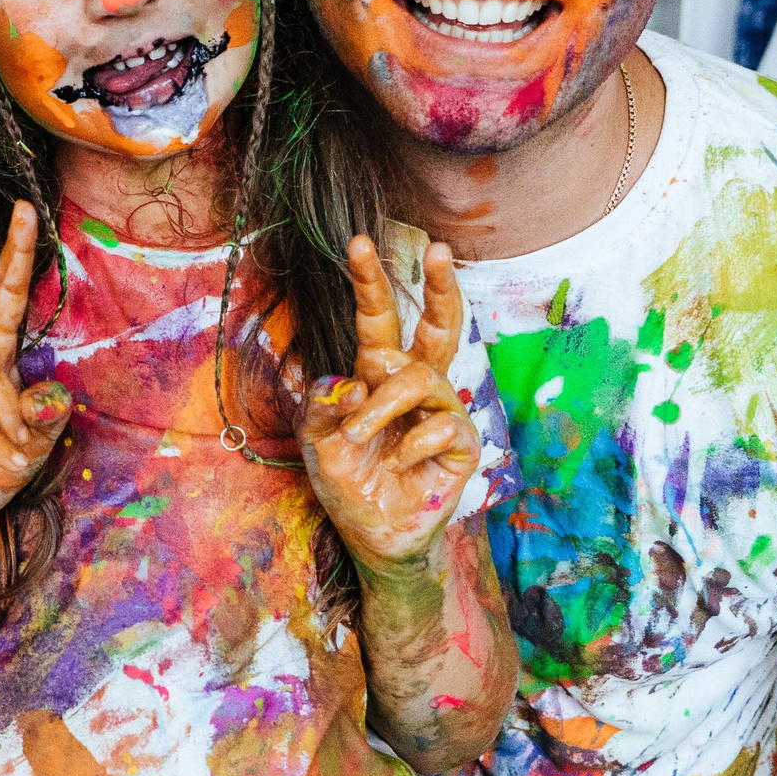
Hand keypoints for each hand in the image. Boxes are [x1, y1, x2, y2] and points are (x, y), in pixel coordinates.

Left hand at [299, 235, 479, 568]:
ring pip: (423, 378)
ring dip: (384, 405)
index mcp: (377, 373)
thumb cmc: (345, 479)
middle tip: (438, 250)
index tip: (358, 242)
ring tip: (358, 434)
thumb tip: (354, 380)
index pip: (379, 319)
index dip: (370, 282)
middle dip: (440, 287)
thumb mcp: (315, 438)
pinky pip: (443, 423)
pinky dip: (411, 443)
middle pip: (437, 326)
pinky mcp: (461, 443)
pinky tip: (398, 462)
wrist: (370, 533)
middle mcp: (414, 385)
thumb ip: (323, 404)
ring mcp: (441, 411)